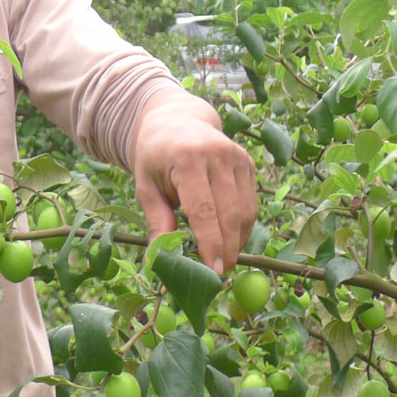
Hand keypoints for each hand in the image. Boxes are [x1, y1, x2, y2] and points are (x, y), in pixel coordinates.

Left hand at [130, 92, 257, 273]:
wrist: (176, 120)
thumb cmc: (155, 157)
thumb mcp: (145, 187)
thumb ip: (157, 221)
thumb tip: (159, 260)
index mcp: (188, 159)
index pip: (204, 211)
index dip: (211, 244)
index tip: (214, 272)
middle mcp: (218, 155)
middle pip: (230, 214)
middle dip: (227, 249)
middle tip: (219, 275)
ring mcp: (237, 157)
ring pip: (246, 212)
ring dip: (238, 241)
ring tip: (224, 260)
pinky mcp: (248, 163)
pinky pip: (251, 203)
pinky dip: (243, 227)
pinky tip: (230, 240)